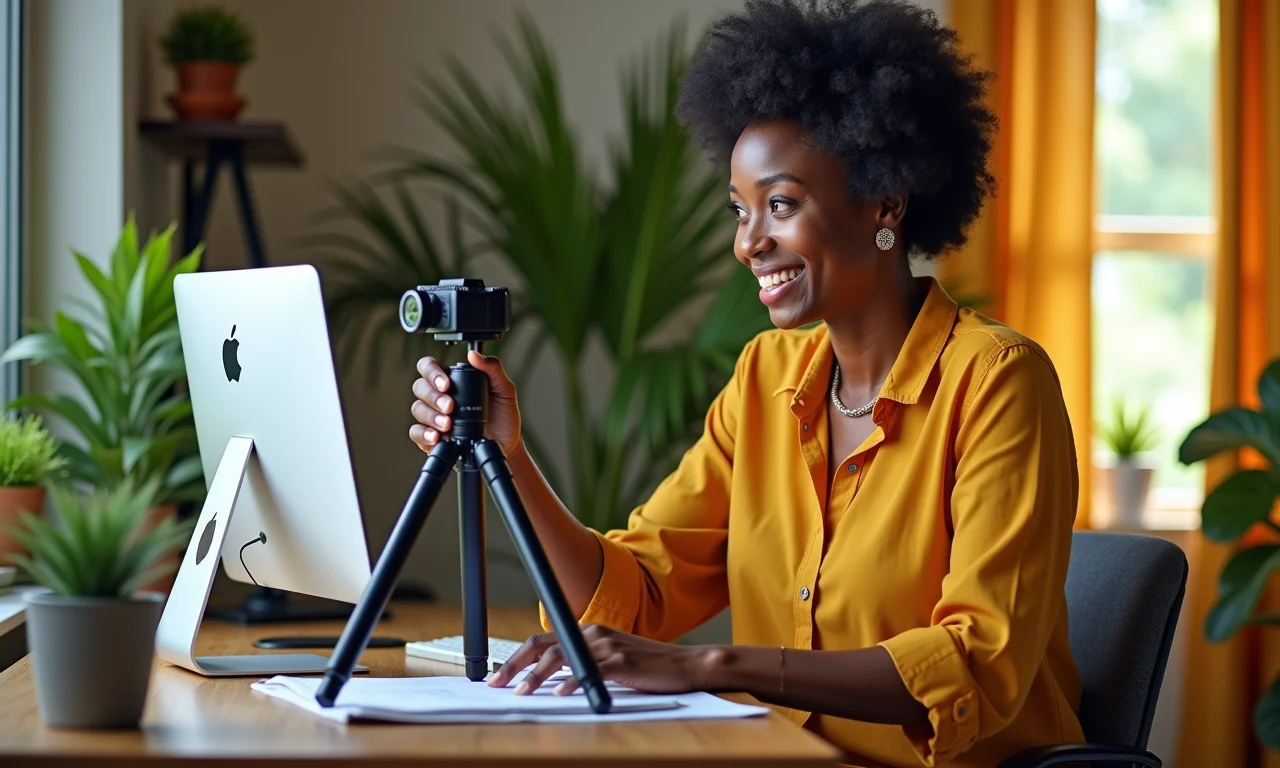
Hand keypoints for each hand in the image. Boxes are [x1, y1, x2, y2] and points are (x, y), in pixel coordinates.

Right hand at [410, 350, 522, 455]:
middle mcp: (438, 396)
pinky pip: (416, 432)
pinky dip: (424, 434)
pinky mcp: (429, 437)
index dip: (432, 372)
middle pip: (420, 387)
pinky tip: (436, 437)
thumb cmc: (503, 416)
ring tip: (448, 425)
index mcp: (452, 380)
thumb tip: (474, 355)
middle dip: (434, 396)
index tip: (446, 385)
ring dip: (431, 416)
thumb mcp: (504, 390)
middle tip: (450, 406)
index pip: (429, 367)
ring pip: (417, 409)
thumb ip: (493, 369)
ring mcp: (432, 416)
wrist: (507, 444)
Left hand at [487, 624, 719, 695]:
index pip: (542, 641)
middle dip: (515, 665)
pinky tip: (561, 693)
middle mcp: (593, 633)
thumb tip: (550, 680)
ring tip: (521, 693)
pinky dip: (573, 681)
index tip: (498, 677)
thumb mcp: (608, 659)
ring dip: (537, 677)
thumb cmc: (645, 665)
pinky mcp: (622, 661)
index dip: (516, 658)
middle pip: (544, 646)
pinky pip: (591, 670)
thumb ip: (582, 662)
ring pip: (562, 657)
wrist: (683, 664)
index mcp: (587, 631)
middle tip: (496, 685)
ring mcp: (607, 645)